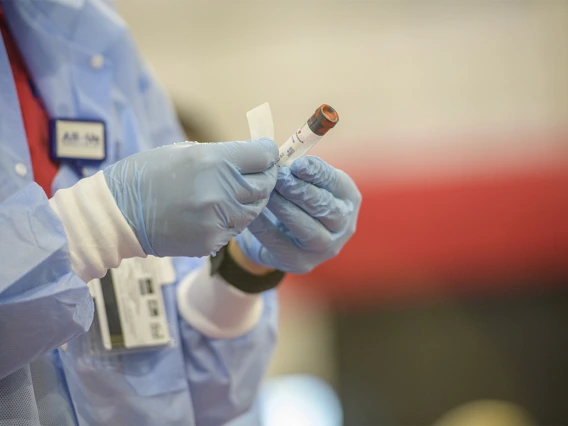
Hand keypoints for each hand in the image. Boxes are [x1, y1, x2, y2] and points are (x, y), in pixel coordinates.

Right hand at [103, 139, 278, 257]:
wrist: (118, 213)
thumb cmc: (148, 175)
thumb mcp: (185, 152)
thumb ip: (222, 156)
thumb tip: (252, 158)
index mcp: (213, 161)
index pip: (263, 156)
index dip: (268, 153)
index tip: (266, 153)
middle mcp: (220, 191)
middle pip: (265, 185)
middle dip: (265, 176)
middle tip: (260, 173)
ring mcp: (217, 219)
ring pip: (254, 210)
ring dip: (251, 200)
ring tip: (236, 192)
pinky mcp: (211, 241)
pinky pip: (236, 229)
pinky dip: (233, 219)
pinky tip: (217, 211)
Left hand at [236, 156, 360, 273]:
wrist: (276, 237)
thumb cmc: (293, 200)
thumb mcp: (301, 181)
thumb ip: (296, 169)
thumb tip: (277, 153)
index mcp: (347, 197)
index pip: (336, 183)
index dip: (317, 173)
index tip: (296, 164)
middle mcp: (343, 225)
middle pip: (326, 207)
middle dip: (301, 191)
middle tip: (279, 178)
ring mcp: (325, 247)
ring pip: (309, 229)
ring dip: (286, 209)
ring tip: (267, 194)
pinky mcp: (302, 262)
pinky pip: (282, 244)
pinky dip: (266, 228)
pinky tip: (254, 213)